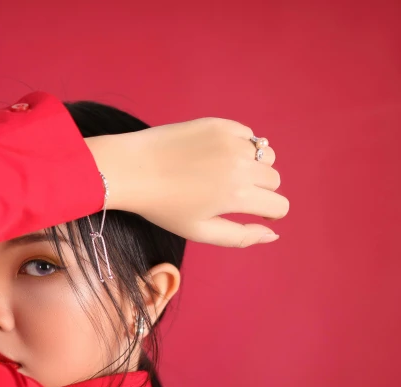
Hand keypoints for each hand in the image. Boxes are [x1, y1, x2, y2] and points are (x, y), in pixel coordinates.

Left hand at [84, 118, 288, 247]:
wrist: (131, 169)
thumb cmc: (162, 206)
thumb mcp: (200, 230)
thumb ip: (241, 237)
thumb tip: (273, 233)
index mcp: (237, 195)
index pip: (279, 204)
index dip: (269, 213)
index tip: (255, 214)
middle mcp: (240, 165)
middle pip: (274, 180)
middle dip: (261, 190)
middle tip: (232, 195)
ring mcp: (230, 140)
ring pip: (266, 155)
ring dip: (255, 167)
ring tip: (226, 175)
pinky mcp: (219, 124)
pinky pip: (247, 135)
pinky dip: (241, 146)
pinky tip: (216, 156)